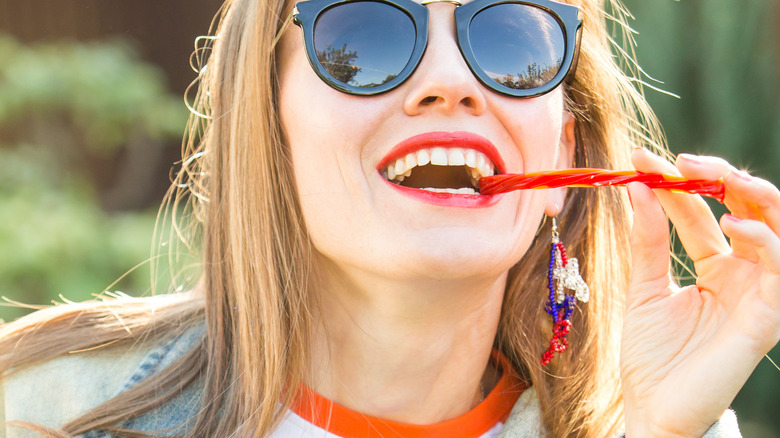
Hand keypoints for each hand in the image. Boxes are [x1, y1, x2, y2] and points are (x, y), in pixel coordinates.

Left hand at [621, 148, 779, 436]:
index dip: (678, 184)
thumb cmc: (651, 354)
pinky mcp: (769, 318)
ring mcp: (759, 294)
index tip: (642, 159)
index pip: (702, 213)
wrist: (651, 407)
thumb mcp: (644, 286)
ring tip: (719, 180)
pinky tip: (734, 226)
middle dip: (723, 179)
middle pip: (749, 212)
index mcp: (715, 267)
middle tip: (686, 159)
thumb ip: (647, 241)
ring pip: (779, 230)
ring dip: (755, 198)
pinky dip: (766, 241)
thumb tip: (639, 187)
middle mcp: (743, 275)